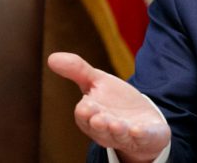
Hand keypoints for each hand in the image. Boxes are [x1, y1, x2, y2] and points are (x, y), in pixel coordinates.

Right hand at [48, 52, 170, 162]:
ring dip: (117, 130)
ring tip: (116, 125)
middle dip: (98, 123)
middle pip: (99, 127)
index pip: (85, 115)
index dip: (85, 111)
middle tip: (97, 118)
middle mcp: (106, 129)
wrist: (142, 119)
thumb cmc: (114, 101)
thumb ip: (77, 71)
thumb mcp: (97, 82)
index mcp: (91, 116)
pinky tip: (138, 130)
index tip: (85, 105)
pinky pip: (142, 138)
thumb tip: (51, 57)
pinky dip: (140, 135)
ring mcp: (126, 134)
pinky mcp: (145, 136)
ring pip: (119, 135)